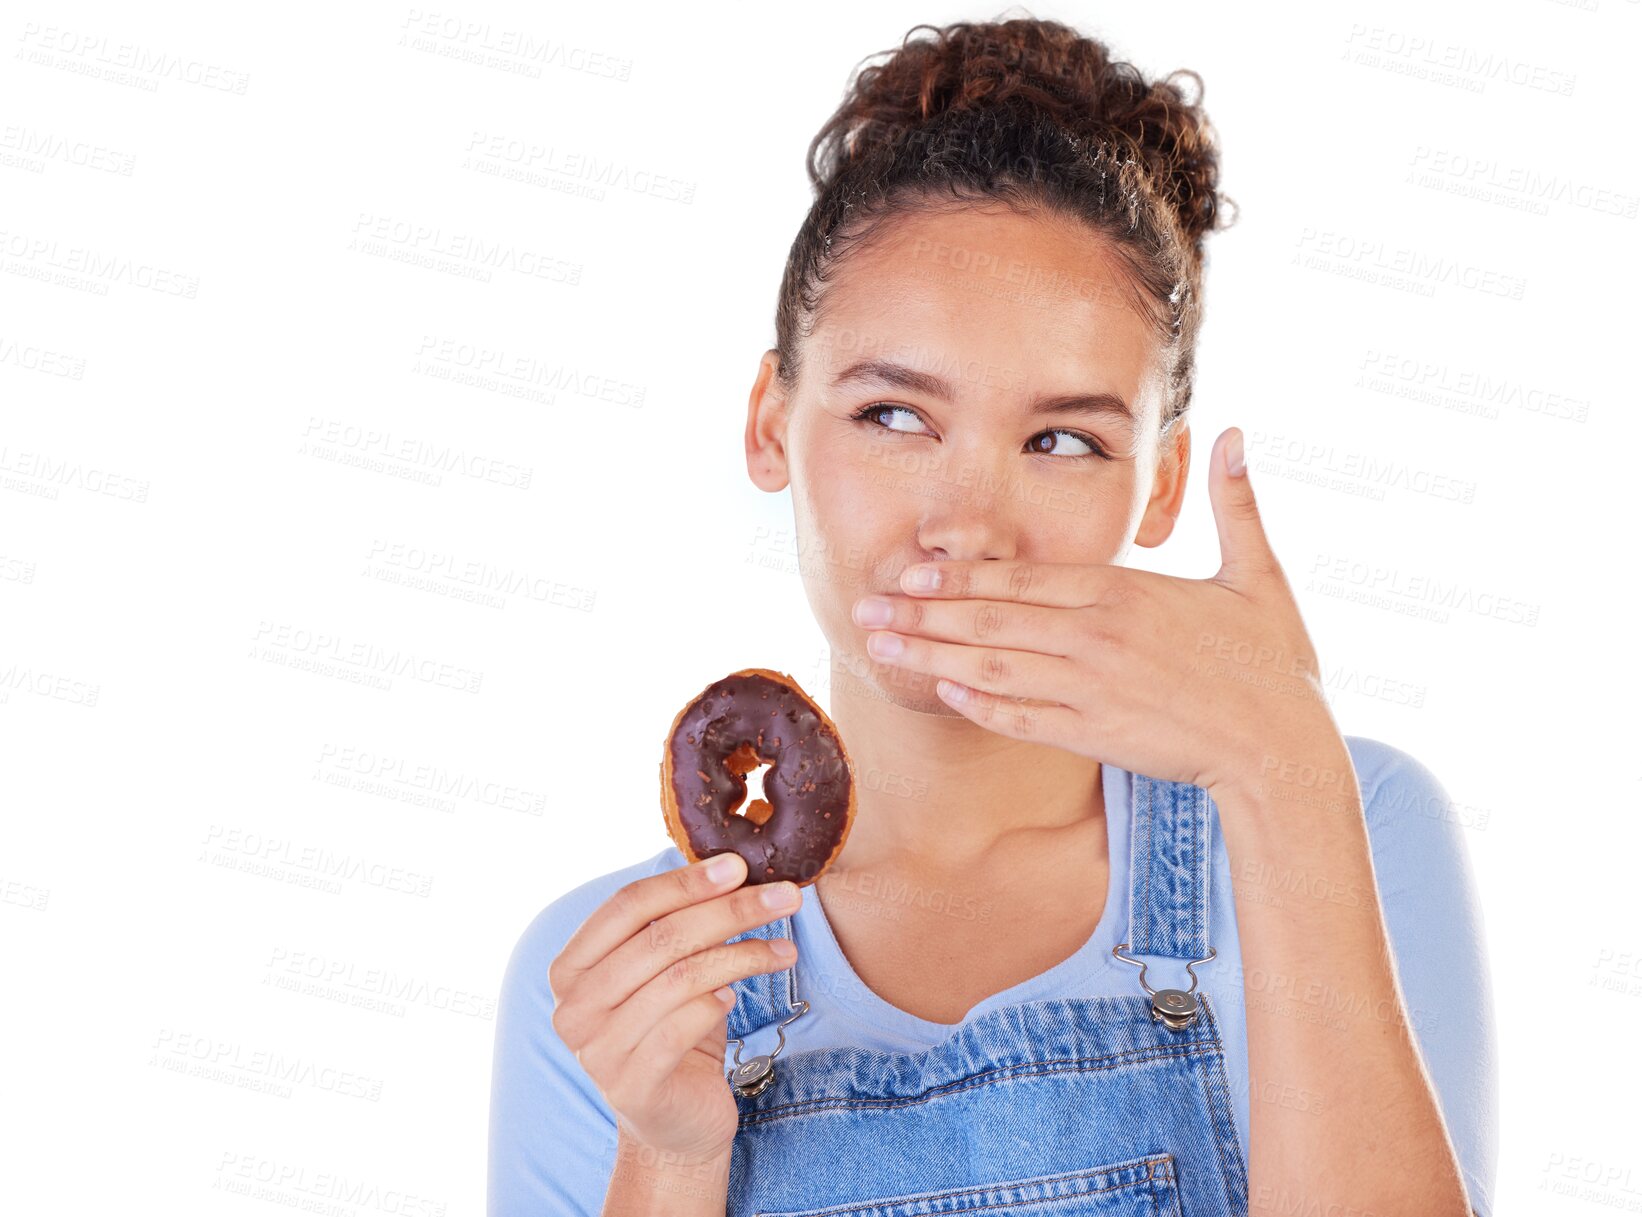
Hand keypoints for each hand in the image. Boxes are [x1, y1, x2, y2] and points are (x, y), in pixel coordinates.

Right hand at [548, 852, 800, 1162]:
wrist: (676, 1123)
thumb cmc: (673, 1032)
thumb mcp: (666, 972)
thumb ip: (676, 925)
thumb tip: (729, 866)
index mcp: (571, 968)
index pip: (626, 906)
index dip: (684, 881)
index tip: (739, 866)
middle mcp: (573, 1008)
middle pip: (659, 938)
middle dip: (730, 910)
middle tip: (786, 896)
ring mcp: (597, 1051)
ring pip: (679, 980)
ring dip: (743, 956)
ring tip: (786, 950)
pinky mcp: (631, 1087)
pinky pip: (682, 1027)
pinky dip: (716, 1003)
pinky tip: (737, 995)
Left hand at [850, 428, 1340, 798]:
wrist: (1283, 750)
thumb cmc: (1275, 663)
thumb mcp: (1261, 574)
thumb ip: (1236, 504)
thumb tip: (1236, 432)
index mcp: (1123, 593)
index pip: (1022, 578)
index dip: (960, 574)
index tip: (912, 569)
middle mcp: (1095, 637)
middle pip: (989, 619)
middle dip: (919, 614)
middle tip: (863, 607)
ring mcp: (1090, 689)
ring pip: (991, 668)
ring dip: (929, 657)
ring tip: (878, 646)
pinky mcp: (1094, 733)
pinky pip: (1021, 717)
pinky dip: (978, 705)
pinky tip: (941, 693)